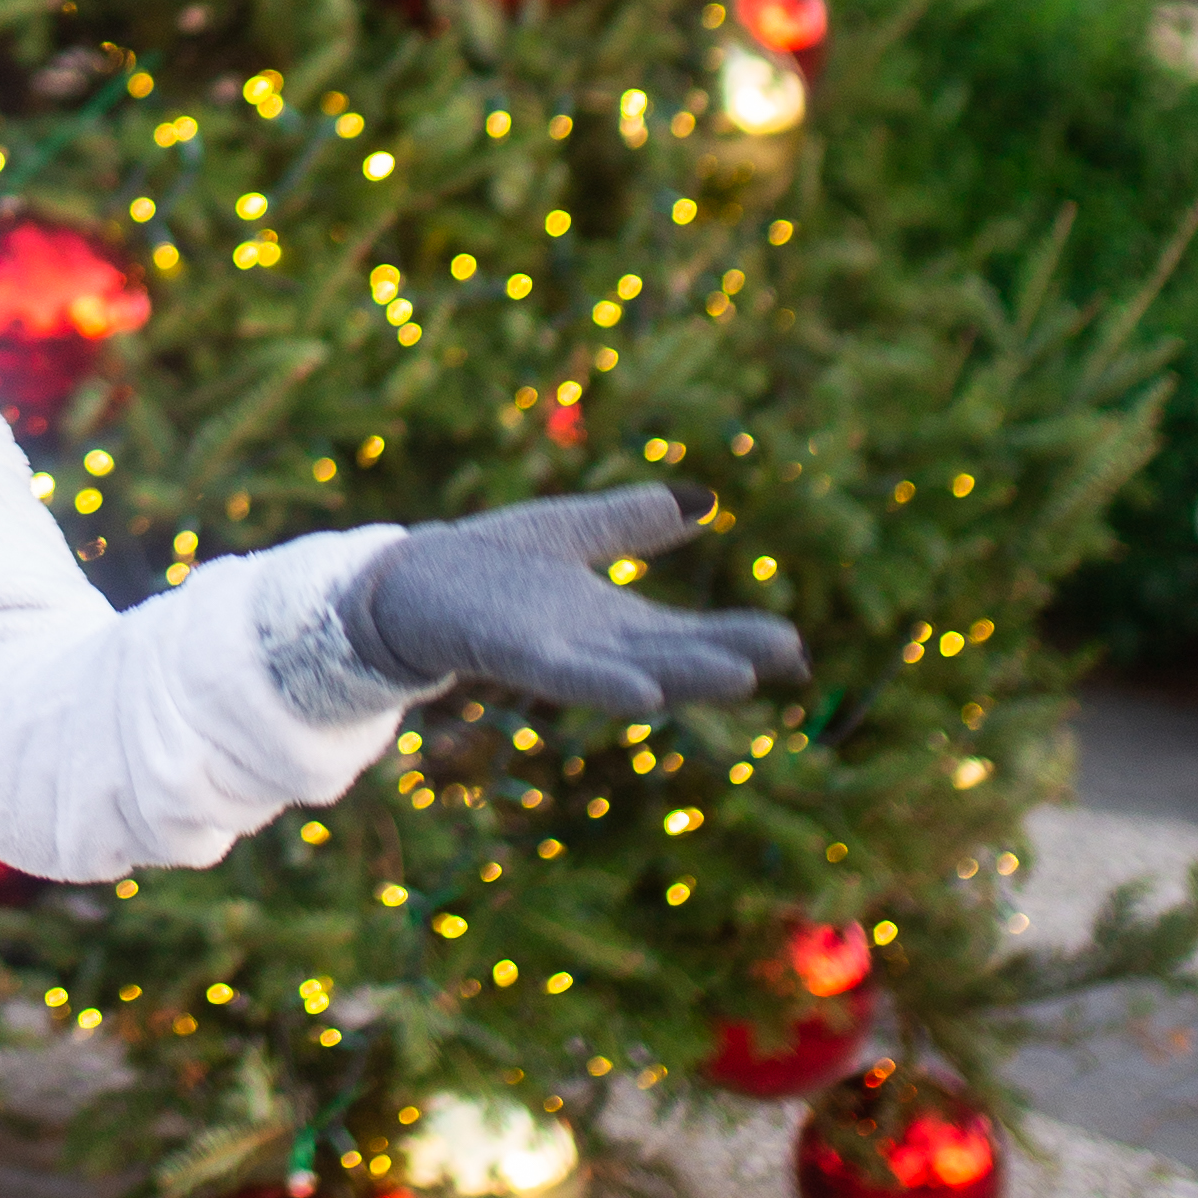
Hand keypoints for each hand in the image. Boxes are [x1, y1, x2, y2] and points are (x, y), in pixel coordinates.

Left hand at [335, 481, 805, 720]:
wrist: (403, 583)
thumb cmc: (484, 565)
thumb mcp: (570, 532)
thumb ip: (631, 521)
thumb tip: (705, 500)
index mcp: (612, 623)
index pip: (688, 634)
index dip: (737, 637)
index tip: (794, 641)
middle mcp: (593, 648)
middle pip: (673, 656)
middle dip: (728, 655)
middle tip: (791, 654)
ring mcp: (556, 655)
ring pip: (632, 670)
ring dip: (683, 676)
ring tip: (742, 677)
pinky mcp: (512, 655)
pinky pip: (565, 675)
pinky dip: (604, 684)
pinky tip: (645, 696)